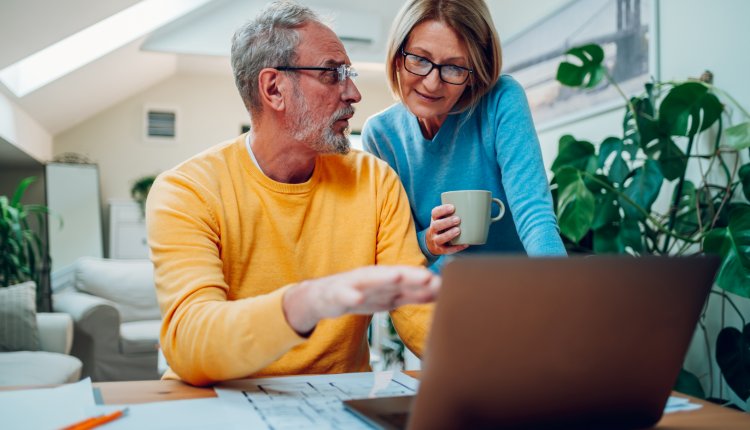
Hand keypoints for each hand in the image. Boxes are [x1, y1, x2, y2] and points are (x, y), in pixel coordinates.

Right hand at [283, 266, 439, 334]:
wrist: (321, 297)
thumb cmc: (359, 294)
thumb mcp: (389, 298)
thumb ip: (413, 295)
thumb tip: (441, 293)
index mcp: (386, 281)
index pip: (409, 281)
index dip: (425, 283)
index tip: (444, 284)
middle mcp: (373, 279)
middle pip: (393, 276)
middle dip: (410, 276)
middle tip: (427, 277)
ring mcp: (354, 284)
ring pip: (369, 280)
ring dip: (383, 278)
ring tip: (397, 276)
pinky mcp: (337, 293)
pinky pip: (343, 295)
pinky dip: (350, 295)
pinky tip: (356, 297)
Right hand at [425, 204, 469, 255]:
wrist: (431, 243)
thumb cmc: (443, 226)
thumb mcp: (444, 218)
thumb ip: (454, 213)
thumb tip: (477, 206)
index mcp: (435, 219)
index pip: (435, 213)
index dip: (442, 210)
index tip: (453, 207)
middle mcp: (433, 230)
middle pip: (436, 225)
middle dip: (447, 222)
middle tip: (458, 219)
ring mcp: (435, 240)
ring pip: (439, 238)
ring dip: (449, 234)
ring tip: (458, 230)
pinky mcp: (440, 250)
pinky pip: (447, 250)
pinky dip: (456, 247)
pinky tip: (465, 244)